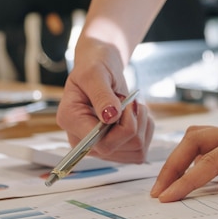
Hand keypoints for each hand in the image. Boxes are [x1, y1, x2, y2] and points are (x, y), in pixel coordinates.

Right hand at [56, 40, 153, 162]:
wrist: (102, 68)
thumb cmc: (95, 67)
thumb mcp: (95, 74)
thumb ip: (102, 95)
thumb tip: (110, 117)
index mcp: (71, 121)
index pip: (101, 143)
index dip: (123, 128)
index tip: (127, 104)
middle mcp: (84, 140)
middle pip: (120, 149)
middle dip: (134, 123)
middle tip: (130, 101)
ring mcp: (101, 147)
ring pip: (135, 151)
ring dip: (142, 125)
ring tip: (131, 106)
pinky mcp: (117, 148)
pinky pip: (142, 150)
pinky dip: (146, 129)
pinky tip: (136, 115)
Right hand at [151, 119, 217, 201]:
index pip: (212, 161)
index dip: (187, 180)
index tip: (168, 197)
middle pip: (194, 142)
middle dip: (172, 166)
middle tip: (159, 193)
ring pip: (198, 139)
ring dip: (178, 160)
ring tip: (167, 184)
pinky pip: (209, 144)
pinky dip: (192, 158)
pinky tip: (188, 172)